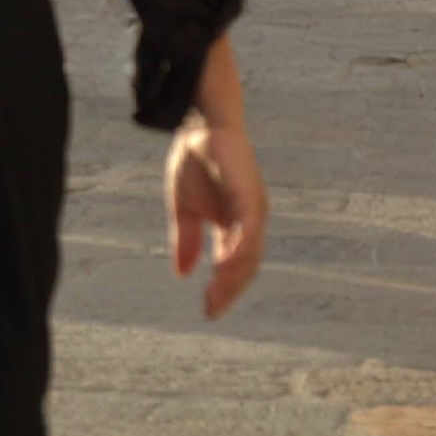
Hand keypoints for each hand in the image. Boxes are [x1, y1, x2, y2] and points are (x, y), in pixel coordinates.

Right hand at [164, 35, 266, 321]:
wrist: (198, 125)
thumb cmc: (194, 161)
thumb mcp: (183, 208)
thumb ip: (186, 240)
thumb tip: (182, 274)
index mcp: (234, 225)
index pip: (234, 266)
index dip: (222, 289)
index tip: (207, 310)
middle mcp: (250, 221)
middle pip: (246, 266)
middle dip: (229, 290)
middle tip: (210, 309)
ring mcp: (253, 210)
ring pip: (251, 254)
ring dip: (234, 277)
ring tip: (215, 295)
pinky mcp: (250, 197)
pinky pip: (250, 232)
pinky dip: (239, 252)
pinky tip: (223, 266)